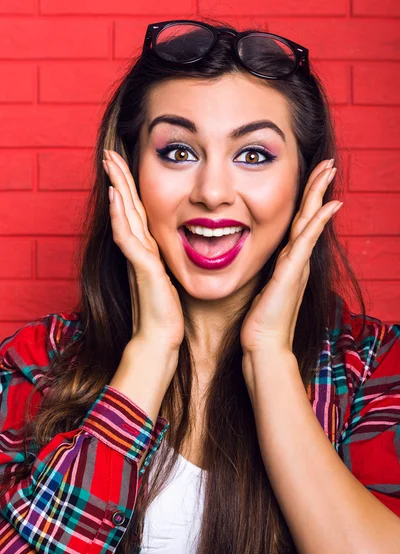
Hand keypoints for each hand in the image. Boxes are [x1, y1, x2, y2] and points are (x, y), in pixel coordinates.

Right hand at [103, 149, 184, 350]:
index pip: (137, 212)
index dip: (129, 189)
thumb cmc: (165, 313)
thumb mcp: (169, 278)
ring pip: (123, 216)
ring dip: (116, 189)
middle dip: (118, 179)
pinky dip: (120, 217)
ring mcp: (137, 259)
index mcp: (147, 251)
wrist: (160, 338)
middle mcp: (139, 250)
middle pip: (126, 208)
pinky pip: (127, 238)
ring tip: (109, 164)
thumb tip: (182, 247)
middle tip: (109, 154)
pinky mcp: (141, 269)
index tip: (124, 165)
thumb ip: (167, 262)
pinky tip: (114, 198)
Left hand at [240, 159, 340, 354]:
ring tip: (328, 171)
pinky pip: (307, 240)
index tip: (311, 178)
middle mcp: (296, 260)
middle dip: (317, 189)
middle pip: (308, 216)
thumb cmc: (260, 323)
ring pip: (309, 222)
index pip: (298, 224)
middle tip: (327, 165)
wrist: (263, 346)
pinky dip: (318, 221)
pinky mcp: (292, 273)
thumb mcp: (261, 291)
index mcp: (288, 262)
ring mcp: (297, 265)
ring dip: (319, 195)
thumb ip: (265, 275)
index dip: (305, 200)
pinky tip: (330, 205)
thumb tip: (256, 263)